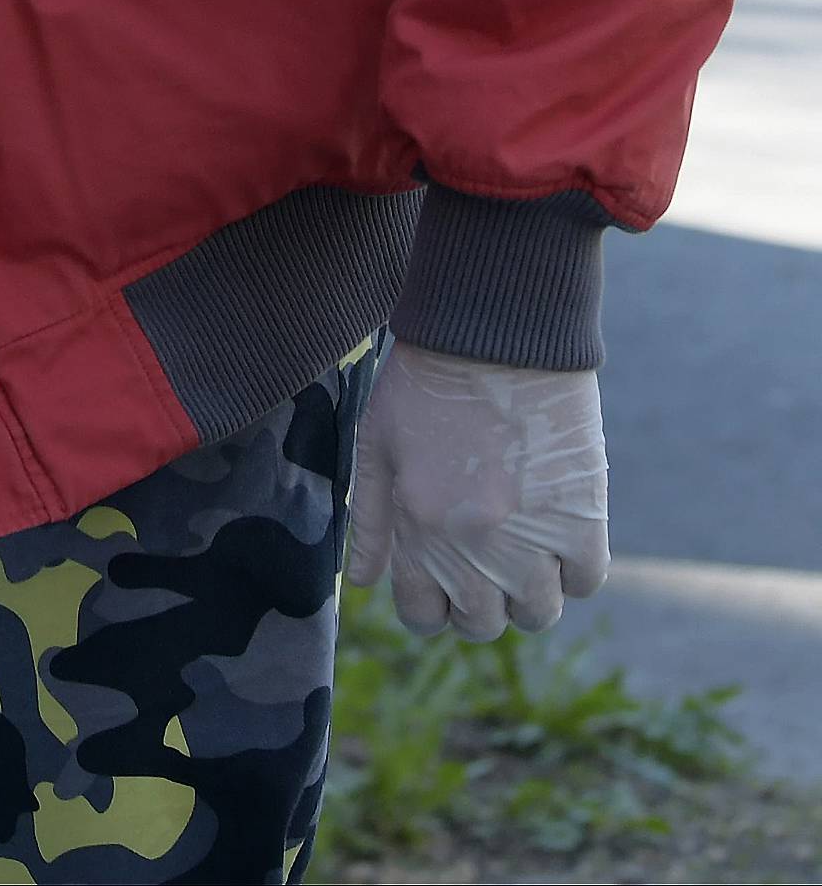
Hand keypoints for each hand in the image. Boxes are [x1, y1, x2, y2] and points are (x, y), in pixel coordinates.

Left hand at [347, 342, 609, 639]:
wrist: (495, 324)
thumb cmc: (428, 375)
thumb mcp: (378, 442)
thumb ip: (370, 519)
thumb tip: (364, 582)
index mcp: (419, 529)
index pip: (424, 616)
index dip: (431, 601)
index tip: (441, 577)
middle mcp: (474, 547)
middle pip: (481, 625)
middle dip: (478, 601)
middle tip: (483, 557)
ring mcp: (532, 536)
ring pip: (538, 613)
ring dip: (529, 591)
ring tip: (524, 547)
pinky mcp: (582, 515)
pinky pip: (586, 579)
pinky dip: (574, 566)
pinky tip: (558, 528)